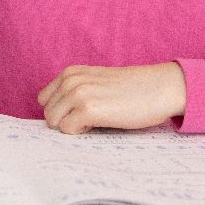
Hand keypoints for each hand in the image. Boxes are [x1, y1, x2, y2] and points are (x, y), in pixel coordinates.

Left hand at [37, 63, 186, 134]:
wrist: (160, 87)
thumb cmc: (132, 90)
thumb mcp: (96, 82)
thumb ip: (75, 91)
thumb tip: (55, 116)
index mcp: (70, 73)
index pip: (44, 100)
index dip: (61, 110)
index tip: (82, 111)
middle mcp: (70, 80)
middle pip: (47, 113)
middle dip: (66, 120)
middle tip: (92, 117)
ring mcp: (78, 94)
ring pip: (54, 122)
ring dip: (73, 127)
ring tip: (97, 119)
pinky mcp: (88, 110)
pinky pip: (67, 130)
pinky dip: (81, 132)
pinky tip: (101, 123)